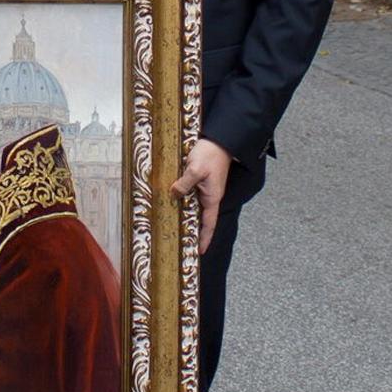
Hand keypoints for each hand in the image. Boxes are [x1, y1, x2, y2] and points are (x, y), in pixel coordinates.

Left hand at [170, 137, 231, 254]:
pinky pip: (191, 194)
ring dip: (185, 215)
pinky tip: (172, 201)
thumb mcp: (195, 169)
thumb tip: (174, 194)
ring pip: (194, 206)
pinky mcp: (200, 180)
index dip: (205, 238)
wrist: (218, 140)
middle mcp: (209, 196)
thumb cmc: (211, 154)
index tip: (200, 251)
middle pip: (200, 217)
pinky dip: (183, 200)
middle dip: (193, 230)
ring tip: (173, 226)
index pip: (209, 224)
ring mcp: (205, 188)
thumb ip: (184, 184)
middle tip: (180, 242)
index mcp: (212, 197)